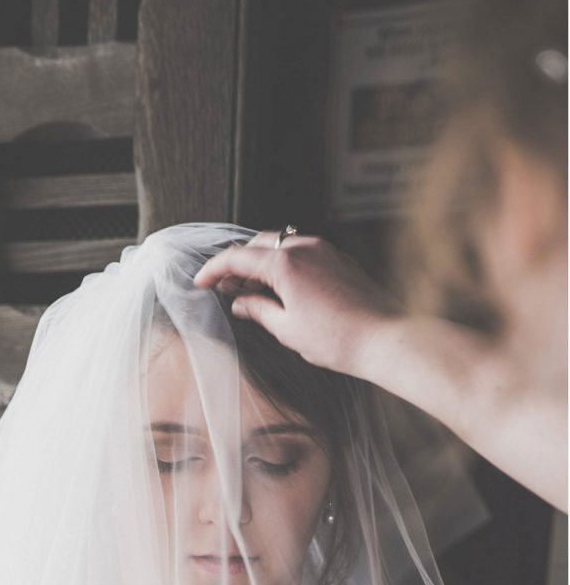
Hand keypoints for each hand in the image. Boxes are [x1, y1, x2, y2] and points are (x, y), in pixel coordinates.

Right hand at [193, 232, 399, 377]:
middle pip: (257, 246)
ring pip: (281, 247)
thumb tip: (239, 302)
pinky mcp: (339, 259)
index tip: (200, 282)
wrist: (385, 338)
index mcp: (285, 263)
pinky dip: (284, 265)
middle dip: (238, 264)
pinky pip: (302, 253)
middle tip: (225, 288)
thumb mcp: (286, 328)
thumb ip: (258, 310)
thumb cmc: (337, 338)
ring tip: (252, 292)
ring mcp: (324, 251)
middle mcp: (304, 248)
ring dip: (261, 264)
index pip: (236, 258)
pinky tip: (282, 289)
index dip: (213, 269)